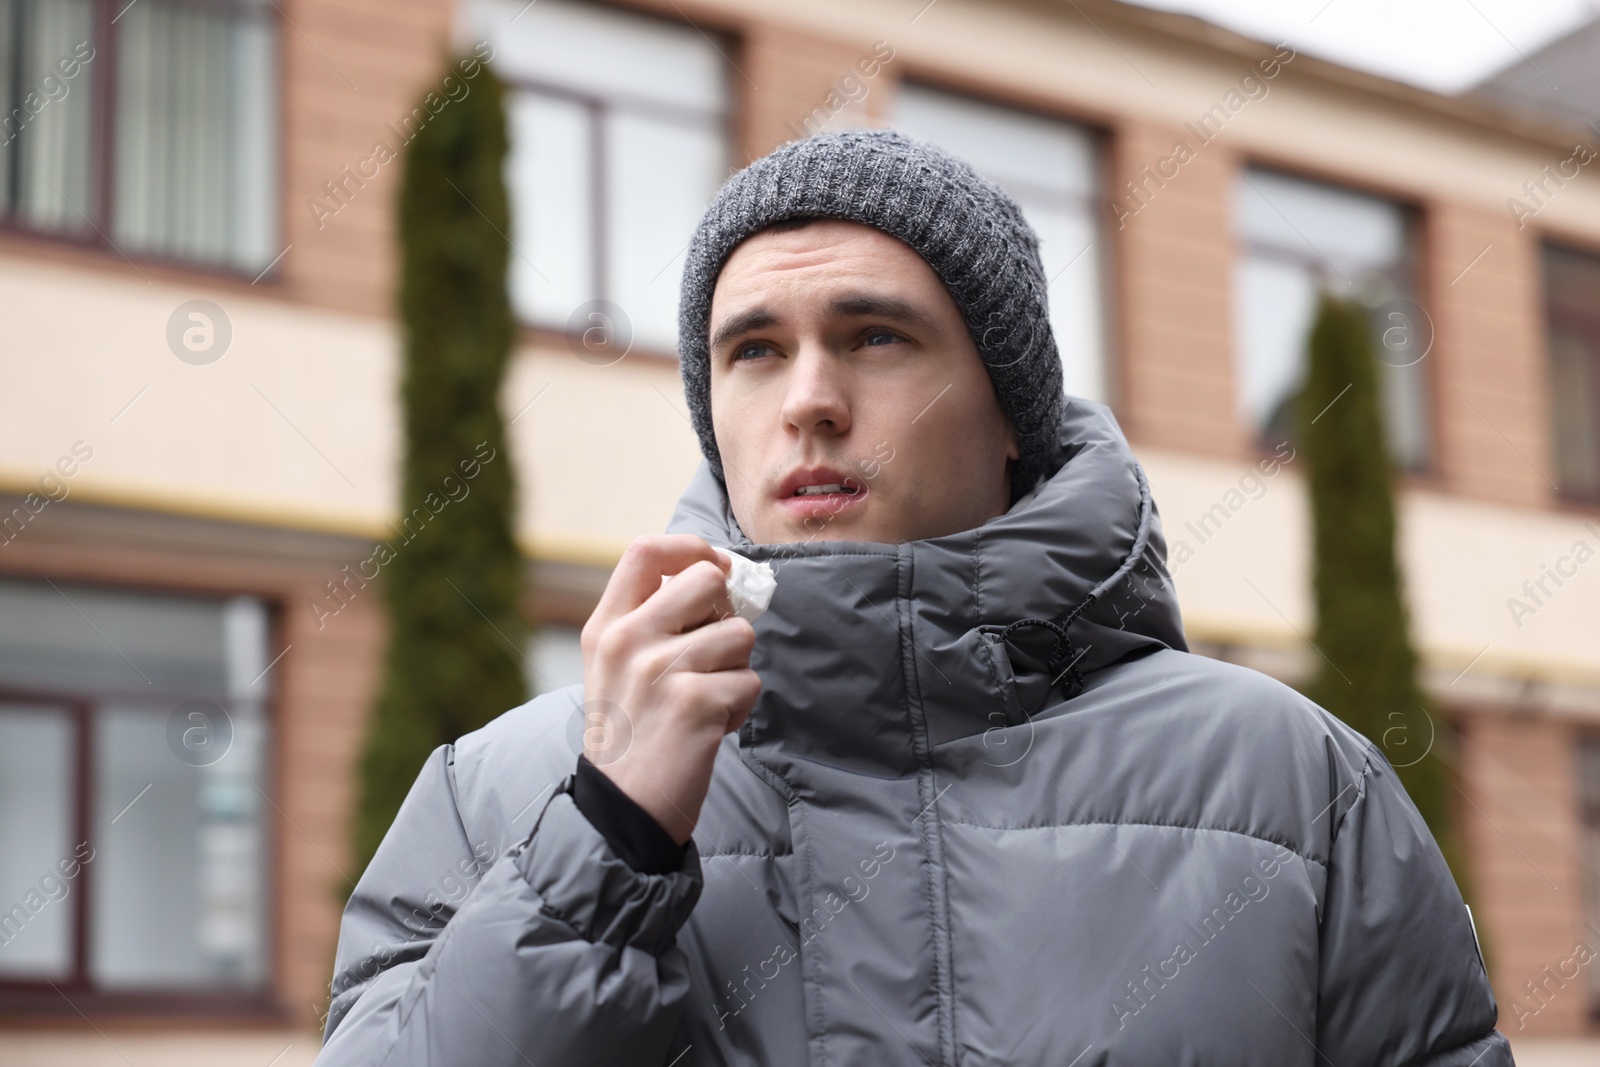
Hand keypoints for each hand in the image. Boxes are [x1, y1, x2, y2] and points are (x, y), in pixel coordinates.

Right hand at [579, 534, 761, 845]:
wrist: (622, 810)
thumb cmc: (631, 732)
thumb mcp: (615, 667)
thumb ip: (652, 619)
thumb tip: (720, 575)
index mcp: (606, 626)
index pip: (646, 549)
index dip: (692, 548)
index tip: (715, 568)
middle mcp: (627, 640)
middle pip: (706, 580)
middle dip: (726, 613)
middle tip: (712, 652)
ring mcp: (660, 670)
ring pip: (739, 634)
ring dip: (735, 670)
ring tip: (703, 701)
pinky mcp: (695, 703)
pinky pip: (750, 682)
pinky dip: (739, 708)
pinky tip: (709, 728)